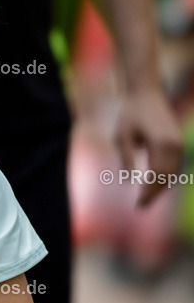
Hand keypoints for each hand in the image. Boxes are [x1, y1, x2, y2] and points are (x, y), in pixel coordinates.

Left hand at [116, 87, 183, 206]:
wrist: (147, 95)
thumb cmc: (130, 114)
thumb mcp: (122, 135)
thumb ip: (126, 156)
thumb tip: (129, 179)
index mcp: (161, 143)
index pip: (157, 174)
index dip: (148, 192)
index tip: (138, 204)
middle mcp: (175, 145)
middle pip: (167, 177)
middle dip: (154, 194)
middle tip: (140, 207)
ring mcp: (179, 144)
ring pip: (173, 173)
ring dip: (161, 187)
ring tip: (146, 200)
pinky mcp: (179, 143)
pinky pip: (174, 166)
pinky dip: (165, 178)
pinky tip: (154, 186)